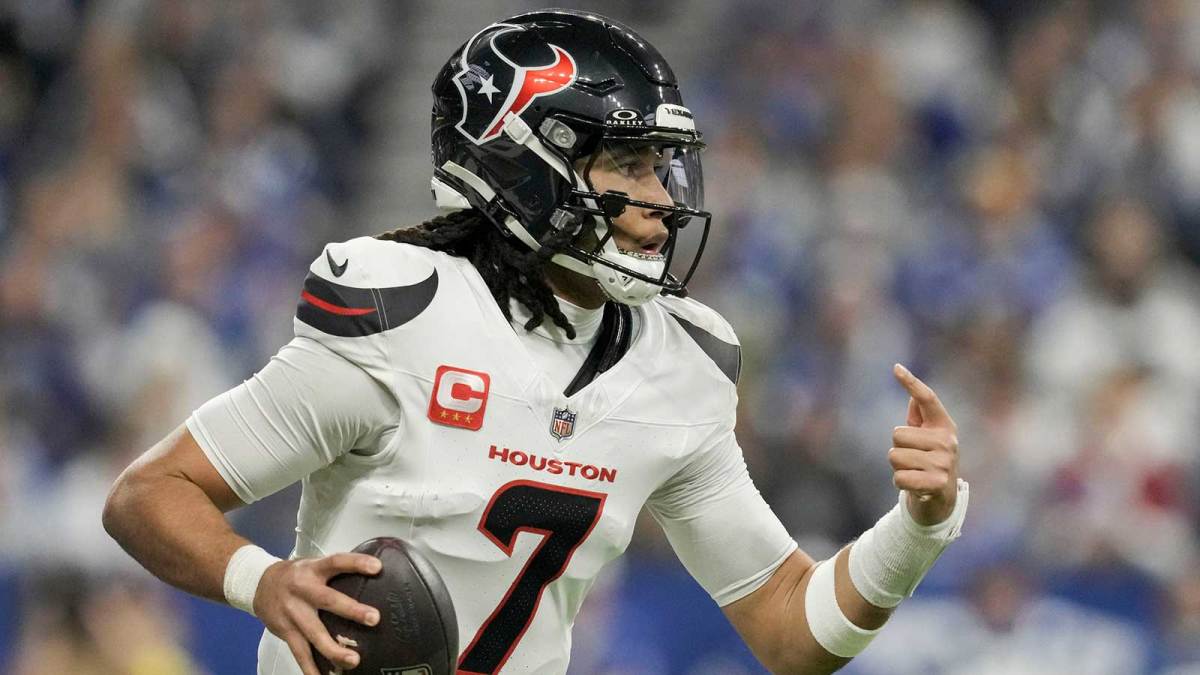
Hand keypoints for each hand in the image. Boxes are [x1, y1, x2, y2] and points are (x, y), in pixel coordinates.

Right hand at [253, 553, 382, 674]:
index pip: (336, 562)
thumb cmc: (294, 575)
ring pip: (314, 634)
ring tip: (353, 660)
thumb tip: (372, 576)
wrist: (258, 585)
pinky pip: (300, 653)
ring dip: (334, 649)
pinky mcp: (286, 632)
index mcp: (313, 570)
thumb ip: (336, 571)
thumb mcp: (313, 565)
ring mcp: (293, 613)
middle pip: (328, 600)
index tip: (377, 568)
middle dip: (352, 610)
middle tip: (374, 619)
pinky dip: (311, 669)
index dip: (356, 563)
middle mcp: (302, 590)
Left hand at [889, 364, 959, 525]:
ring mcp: (944, 462)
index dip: (911, 383)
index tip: (896, 368)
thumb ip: (921, 416)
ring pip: (895, 457)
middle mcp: (947, 441)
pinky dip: (900, 483)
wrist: (942, 500)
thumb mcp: (927, 437)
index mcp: (943, 426)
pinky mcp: (938, 483)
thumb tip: (913, 395)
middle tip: (913, 459)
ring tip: (914, 472)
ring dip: (898, 467)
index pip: (927, 399)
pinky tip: (914, 485)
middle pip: (897, 435)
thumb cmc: (929, 461)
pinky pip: (899, 477)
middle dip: (897, 449)